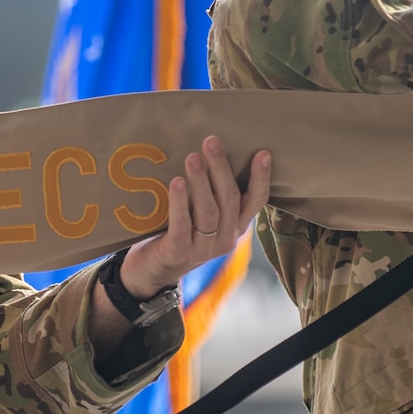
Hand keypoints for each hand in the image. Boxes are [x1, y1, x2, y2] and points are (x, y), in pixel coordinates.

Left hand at [119, 136, 272, 297]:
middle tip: (211, 142)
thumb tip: (208, 150)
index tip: (262, 153)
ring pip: (208, 212)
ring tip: (192, 158)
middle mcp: (225, 240)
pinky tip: (176, 182)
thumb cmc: (176, 232)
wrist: (150, 271)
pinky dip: (180, 202)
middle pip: (229, 200)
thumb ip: (210, 193)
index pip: (255, 202)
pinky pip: (182, 225)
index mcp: (235, 227)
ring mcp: (203, 250)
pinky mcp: (179, 253)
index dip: (261, 178)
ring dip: (201, 182)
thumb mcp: (199, 214)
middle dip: (221, 169)